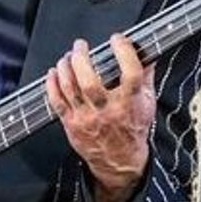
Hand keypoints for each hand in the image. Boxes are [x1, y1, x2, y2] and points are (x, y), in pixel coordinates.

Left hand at [46, 34, 155, 201]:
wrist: (119, 162)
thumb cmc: (132, 129)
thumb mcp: (147, 103)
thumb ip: (147, 77)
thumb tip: (148, 53)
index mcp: (129, 103)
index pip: (129, 73)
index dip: (124, 52)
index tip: (117, 40)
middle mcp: (107, 110)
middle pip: (89, 81)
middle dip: (81, 58)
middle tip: (80, 46)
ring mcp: (87, 118)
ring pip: (71, 88)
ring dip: (65, 68)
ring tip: (67, 57)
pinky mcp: (72, 124)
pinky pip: (57, 101)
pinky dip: (52, 85)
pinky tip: (53, 73)